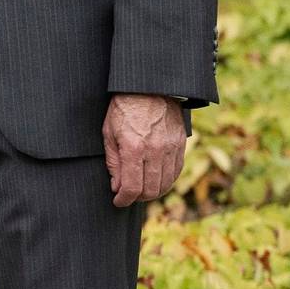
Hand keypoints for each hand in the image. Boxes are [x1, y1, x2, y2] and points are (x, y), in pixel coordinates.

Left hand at [103, 93, 187, 207]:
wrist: (148, 87)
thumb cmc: (123, 108)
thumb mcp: (109, 132)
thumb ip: (113, 162)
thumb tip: (117, 187)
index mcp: (133, 147)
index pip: (131, 187)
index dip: (123, 199)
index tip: (118, 201)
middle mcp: (155, 150)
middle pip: (150, 190)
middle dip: (137, 198)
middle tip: (128, 196)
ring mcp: (170, 148)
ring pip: (165, 183)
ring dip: (152, 192)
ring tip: (140, 189)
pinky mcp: (180, 144)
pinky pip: (175, 172)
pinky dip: (165, 181)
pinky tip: (155, 180)